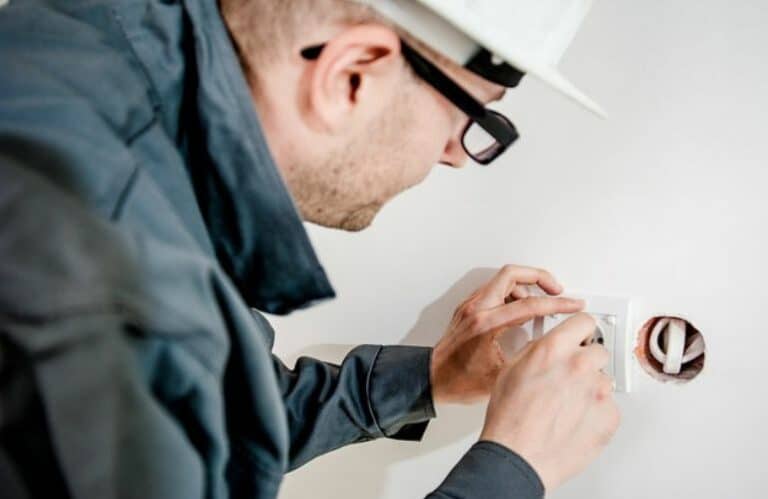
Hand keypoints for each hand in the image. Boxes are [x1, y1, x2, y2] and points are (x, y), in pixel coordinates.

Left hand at [430, 265, 584, 403]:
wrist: (432, 380)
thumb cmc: (458, 381)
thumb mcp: (502, 376)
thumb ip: (527, 357)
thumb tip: (551, 349)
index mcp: (486, 324)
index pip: (529, 304)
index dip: (557, 304)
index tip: (573, 304)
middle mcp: (476, 309)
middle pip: (512, 274)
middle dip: (540, 277)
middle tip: (556, 289)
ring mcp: (470, 306)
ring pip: (502, 280)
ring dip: (525, 286)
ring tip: (539, 303)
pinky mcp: (468, 309)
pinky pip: (493, 290)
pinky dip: (511, 294)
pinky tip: (520, 310)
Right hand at [480, 313, 620, 491]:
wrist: (518, 457)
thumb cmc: (510, 418)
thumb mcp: (511, 369)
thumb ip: (536, 350)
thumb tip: (548, 346)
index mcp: (555, 349)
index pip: (585, 322)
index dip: (580, 330)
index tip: (580, 335)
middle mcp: (580, 366)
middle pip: (598, 350)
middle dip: (585, 361)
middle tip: (569, 378)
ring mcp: (599, 392)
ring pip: (603, 380)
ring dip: (590, 388)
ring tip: (567, 406)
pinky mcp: (610, 416)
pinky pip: (609, 407)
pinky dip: (596, 412)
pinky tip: (574, 420)